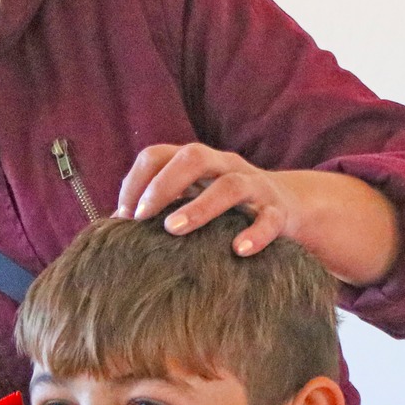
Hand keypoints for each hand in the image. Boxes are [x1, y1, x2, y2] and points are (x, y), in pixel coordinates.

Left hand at [115, 142, 293, 255]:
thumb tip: (115, 227)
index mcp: (198, 161)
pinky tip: (238, 250)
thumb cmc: (225, 207)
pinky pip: (269, 219)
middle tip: (142, 218)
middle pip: (194, 157)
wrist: (289, 206)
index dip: (136, 179)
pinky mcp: (277, 211)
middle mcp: (225, 166)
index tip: (123, 214)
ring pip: (231, 185)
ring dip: (200, 206)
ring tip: (175, 229)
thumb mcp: (192, 197)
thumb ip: (160, 206)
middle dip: (163, 185)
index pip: (158, 154)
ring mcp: (254, 186)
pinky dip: (255, 234)